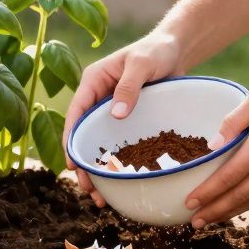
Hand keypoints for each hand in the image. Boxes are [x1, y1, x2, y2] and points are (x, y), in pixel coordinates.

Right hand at [63, 32, 185, 206]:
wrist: (176, 50)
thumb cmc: (156, 51)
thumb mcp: (141, 64)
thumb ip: (129, 86)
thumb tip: (116, 115)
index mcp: (93, 82)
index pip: (75, 114)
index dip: (71, 140)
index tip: (73, 164)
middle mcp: (98, 99)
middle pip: (84, 136)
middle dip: (83, 165)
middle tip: (89, 190)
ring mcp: (112, 111)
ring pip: (100, 145)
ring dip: (99, 171)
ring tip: (102, 198)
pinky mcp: (129, 120)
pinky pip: (120, 144)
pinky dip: (119, 164)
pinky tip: (122, 184)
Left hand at [185, 68, 248, 227]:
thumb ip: (233, 122)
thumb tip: (211, 146)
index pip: (229, 177)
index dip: (208, 193)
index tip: (189, 202)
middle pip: (240, 195)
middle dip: (214, 210)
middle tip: (193, 222)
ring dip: (230, 211)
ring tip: (210, 219)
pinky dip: (248, 201)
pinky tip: (235, 203)